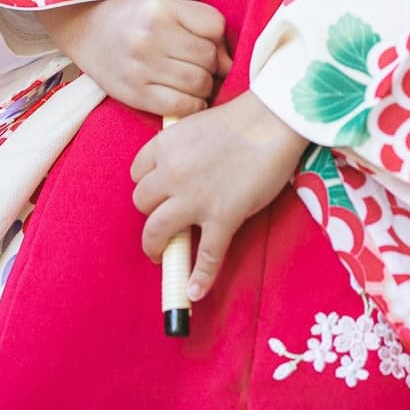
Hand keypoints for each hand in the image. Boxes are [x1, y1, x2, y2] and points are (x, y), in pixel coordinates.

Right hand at [47, 0, 230, 117]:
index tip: (213, 46)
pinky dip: (192, 106)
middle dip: (213, 65)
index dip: (220, 39)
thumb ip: (199, 23)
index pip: (215, 26)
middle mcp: (150, 36)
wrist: (90, 33)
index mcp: (160, 8)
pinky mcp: (136, 94)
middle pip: (209, 57)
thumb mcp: (164, 4)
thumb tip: (230, 61)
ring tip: (193, 81)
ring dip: (204, 87)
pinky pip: (181, 107)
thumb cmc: (136, 19)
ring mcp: (141, 67)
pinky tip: (186, 98)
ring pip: (199, 83)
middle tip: (202, 66)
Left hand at [130, 90, 307, 300]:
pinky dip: (200, 277)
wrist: (273, 120)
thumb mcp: (195, 126)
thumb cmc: (241, 118)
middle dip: (151, 213)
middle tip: (162, 220)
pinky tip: (195, 291)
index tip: (158, 192)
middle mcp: (172, 173)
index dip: (147, 185)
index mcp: (164, 146)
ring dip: (157, 248)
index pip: (137, 173)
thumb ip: (179, 149)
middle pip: (142, 203)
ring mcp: (195, 198)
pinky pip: (206, 255)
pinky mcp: (222, 217)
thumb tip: (177, 171)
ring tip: (162, 256)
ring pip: (157, 231)